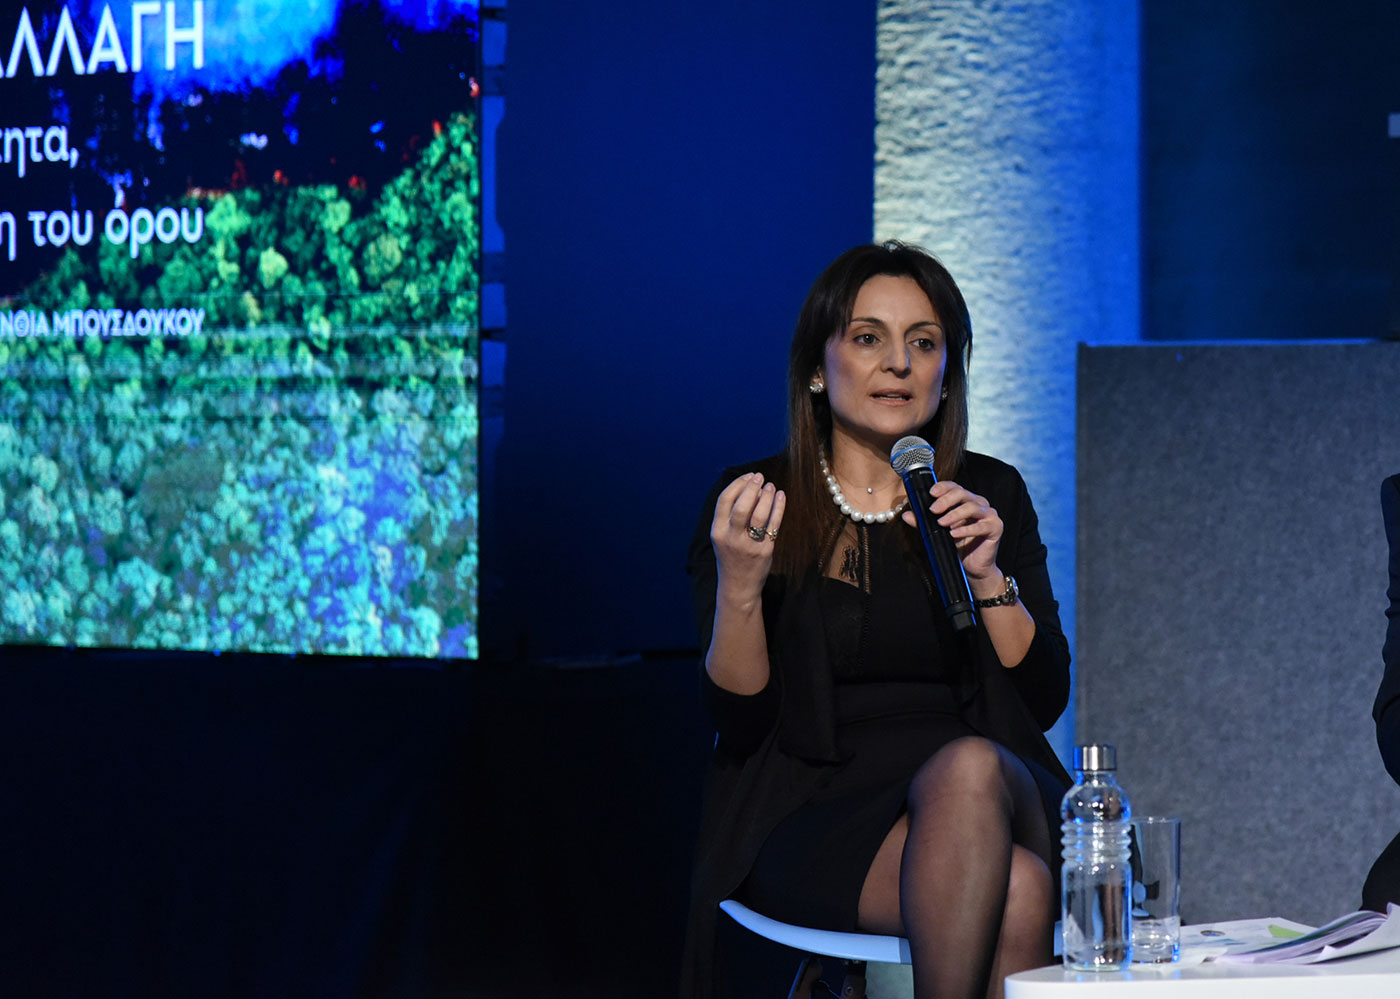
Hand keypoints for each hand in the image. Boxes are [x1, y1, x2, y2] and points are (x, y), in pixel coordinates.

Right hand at [710, 472, 785, 599]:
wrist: (738, 586)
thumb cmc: (732, 556)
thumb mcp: (722, 537)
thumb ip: (729, 516)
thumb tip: (748, 487)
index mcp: (717, 531)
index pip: (724, 500)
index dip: (738, 484)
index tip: (749, 476)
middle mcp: (731, 538)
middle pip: (741, 506)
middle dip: (752, 488)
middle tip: (761, 477)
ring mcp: (748, 545)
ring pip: (759, 515)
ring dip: (767, 496)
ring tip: (771, 487)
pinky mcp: (764, 551)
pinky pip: (774, 525)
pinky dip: (779, 508)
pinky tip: (781, 496)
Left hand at [902, 479, 1002, 590]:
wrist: (973, 569)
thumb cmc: (957, 547)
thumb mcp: (937, 532)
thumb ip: (923, 523)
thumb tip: (906, 515)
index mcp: (966, 500)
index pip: (955, 487)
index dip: (943, 487)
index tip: (931, 493)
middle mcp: (979, 504)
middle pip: (963, 493)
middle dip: (946, 500)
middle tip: (933, 510)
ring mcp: (989, 515)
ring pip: (972, 507)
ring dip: (955, 514)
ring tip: (941, 523)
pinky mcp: (996, 527)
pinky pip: (981, 526)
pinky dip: (966, 529)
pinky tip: (954, 534)